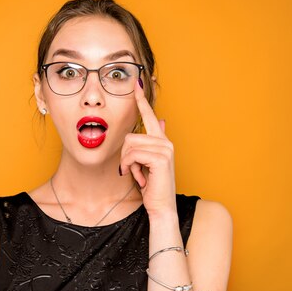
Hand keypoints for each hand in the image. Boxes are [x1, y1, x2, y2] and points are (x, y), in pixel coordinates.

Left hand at [119, 80, 175, 216]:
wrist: (161, 207)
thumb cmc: (152, 188)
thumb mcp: (146, 165)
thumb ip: (148, 145)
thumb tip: (161, 121)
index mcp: (162, 142)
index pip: (150, 116)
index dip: (142, 100)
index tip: (137, 83)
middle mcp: (165, 142)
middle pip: (130, 136)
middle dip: (126, 156)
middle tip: (134, 172)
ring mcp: (165, 149)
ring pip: (130, 146)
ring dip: (128, 164)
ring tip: (139, 176)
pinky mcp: (160, 158)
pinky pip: (133, 155)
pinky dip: (130, 168)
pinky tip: (141, 179)